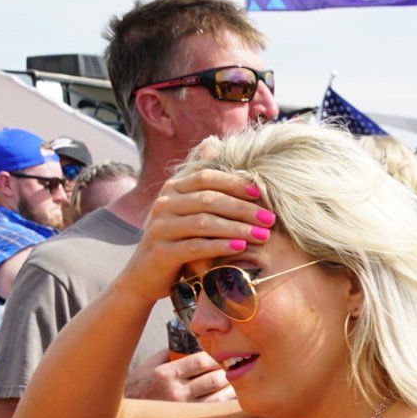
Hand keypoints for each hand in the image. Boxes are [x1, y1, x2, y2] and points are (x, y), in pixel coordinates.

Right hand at [117, 168, 275, 308]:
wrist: (145, 274)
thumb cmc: (177, 240)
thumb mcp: (187, 209)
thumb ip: (203, 184)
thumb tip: (213, 143)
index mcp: (173, 189)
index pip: (206, 178)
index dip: (235, 183)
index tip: (261, 193)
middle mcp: (164, 204)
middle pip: (209, 200)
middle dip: (244, 208)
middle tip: (270, 219)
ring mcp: (161, 227)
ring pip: (204, 223)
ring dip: (238, 228)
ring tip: (263, 235)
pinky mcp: (162, 252)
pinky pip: (195, 246)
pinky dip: (220, 246)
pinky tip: (241, 248)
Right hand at [125, 350, 233, 402]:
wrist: (123, 417)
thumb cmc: (138, 387)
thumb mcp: (148, 366)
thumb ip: (170, 354)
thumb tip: (193, 342)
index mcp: (165, 374)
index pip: (200, 361)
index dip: (217, 358)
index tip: (225, 355)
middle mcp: (175, 392)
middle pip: (214, 379)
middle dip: (228, 372)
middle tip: (238, 367)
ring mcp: (184, 409)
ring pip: (219, 397)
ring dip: (231, 389)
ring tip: (238, 382)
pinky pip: (214, 411)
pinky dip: (226, 403)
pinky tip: (231, 398)